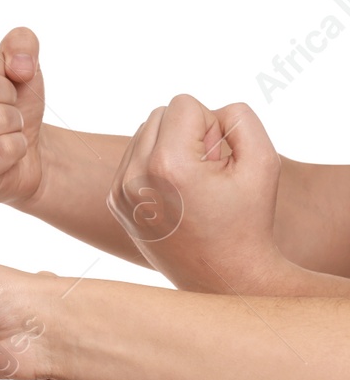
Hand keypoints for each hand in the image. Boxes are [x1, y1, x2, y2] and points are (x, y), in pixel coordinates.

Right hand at [0, 27, 47, 205]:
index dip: (0, 64)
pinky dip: (18, 147)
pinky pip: (5, 148)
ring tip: (3, 129)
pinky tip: (3, 151)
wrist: (23, 150)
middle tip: (3, 107)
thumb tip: (20, 67)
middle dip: (9, 95)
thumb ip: (22, 42)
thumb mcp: (22, 62)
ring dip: (14, 122)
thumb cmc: (13, 102)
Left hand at [107, 95, 293, 294]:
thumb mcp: (264, 160)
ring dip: (171, 147)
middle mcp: (134, 177)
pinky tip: (176, 195)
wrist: (222, 276)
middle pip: (159, 114)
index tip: (219, 159)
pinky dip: (156, 165)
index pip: (182, 103)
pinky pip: (133, 158)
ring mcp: (119, 192)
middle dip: (188, 133)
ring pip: (144, 134)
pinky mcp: (115, 202)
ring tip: (192, 185)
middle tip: (208, 173)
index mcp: (167, 164)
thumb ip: (239, 118)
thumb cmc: (248, 219)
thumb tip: (206, 111)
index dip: (211, 124)